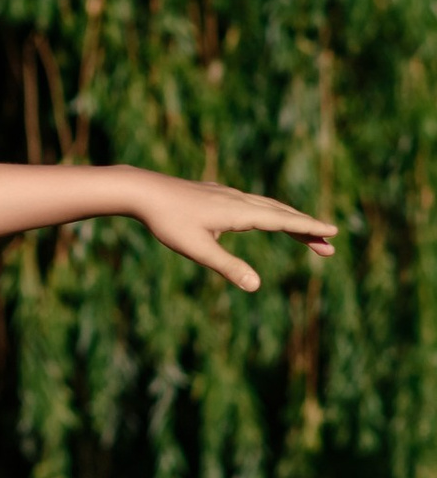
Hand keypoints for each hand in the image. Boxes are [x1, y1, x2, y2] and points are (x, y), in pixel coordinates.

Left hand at [124, 167, 336, 291]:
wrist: (143, 190)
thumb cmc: (168, 222)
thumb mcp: (197, 249)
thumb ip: (227, 267)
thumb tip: (256, 286)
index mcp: (239, 212)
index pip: (283, 221)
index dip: (309, 229)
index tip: (333, 233)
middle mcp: (239, 199)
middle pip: (282, 214)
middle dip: (307, 229)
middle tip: (330, 246)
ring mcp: (228, 194)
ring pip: (268, 206)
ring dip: (290, 220)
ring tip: (307, 234)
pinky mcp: (216, 193)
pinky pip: (253, 202)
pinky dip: (271, 212)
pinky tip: (265, 218)